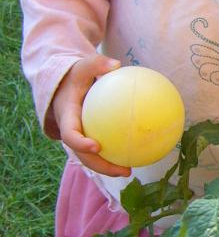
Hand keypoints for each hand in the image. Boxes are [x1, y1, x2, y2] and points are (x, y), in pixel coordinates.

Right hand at [52, 55, 131, 177]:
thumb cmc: (76, 76)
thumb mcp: (82, 67)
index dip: (80, 143)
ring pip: (91, 158)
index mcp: (67, 117)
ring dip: (109, 167)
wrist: (64, 86)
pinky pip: (102, 148)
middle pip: (82, 156)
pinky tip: (136, 154)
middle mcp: (71, 132)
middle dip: (101, 166)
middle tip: (123, 170)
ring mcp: (79, 137)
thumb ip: (96, 64)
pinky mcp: (89, 138)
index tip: (96, 146)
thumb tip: (116, 64)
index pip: (70, 134)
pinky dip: (115, 154)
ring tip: (129, 171)